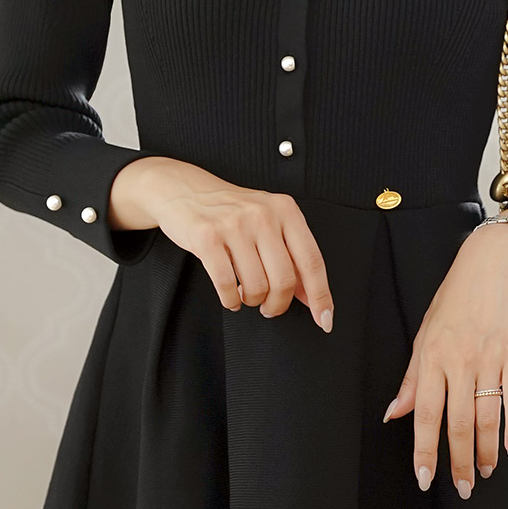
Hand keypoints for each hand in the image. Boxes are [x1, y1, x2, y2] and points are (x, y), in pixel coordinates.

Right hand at [108, 156, 333, 329]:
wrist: (183, 189)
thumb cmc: (230, 210)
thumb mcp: (268, 222)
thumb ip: (291, 255)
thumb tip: (311, 296)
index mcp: (285, 210)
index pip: (312, 261)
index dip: (320, 296)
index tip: (325, 319)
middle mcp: (263, 215)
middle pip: (285, 279)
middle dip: (278, 304)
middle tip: (270, 307)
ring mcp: (234, 225)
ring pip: (256, 286)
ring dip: (251, 301)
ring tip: (245, 295)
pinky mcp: (207, 237)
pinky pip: (226, 285)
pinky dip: (230, 300)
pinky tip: (230, 296)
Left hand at [382, 208, 507, 497]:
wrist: (492, 266)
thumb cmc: (454, 301)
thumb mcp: (423, 335)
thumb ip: (411, 379)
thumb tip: (393, 414)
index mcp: (432, 357)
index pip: (425, 414)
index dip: (424, 450)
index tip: (424, 478)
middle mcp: (460, 361)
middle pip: (458, 422)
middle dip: (459, 461)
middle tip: (462, 488)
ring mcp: (490, 358)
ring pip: (487, 416)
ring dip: (486, 451)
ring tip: (484, 472)